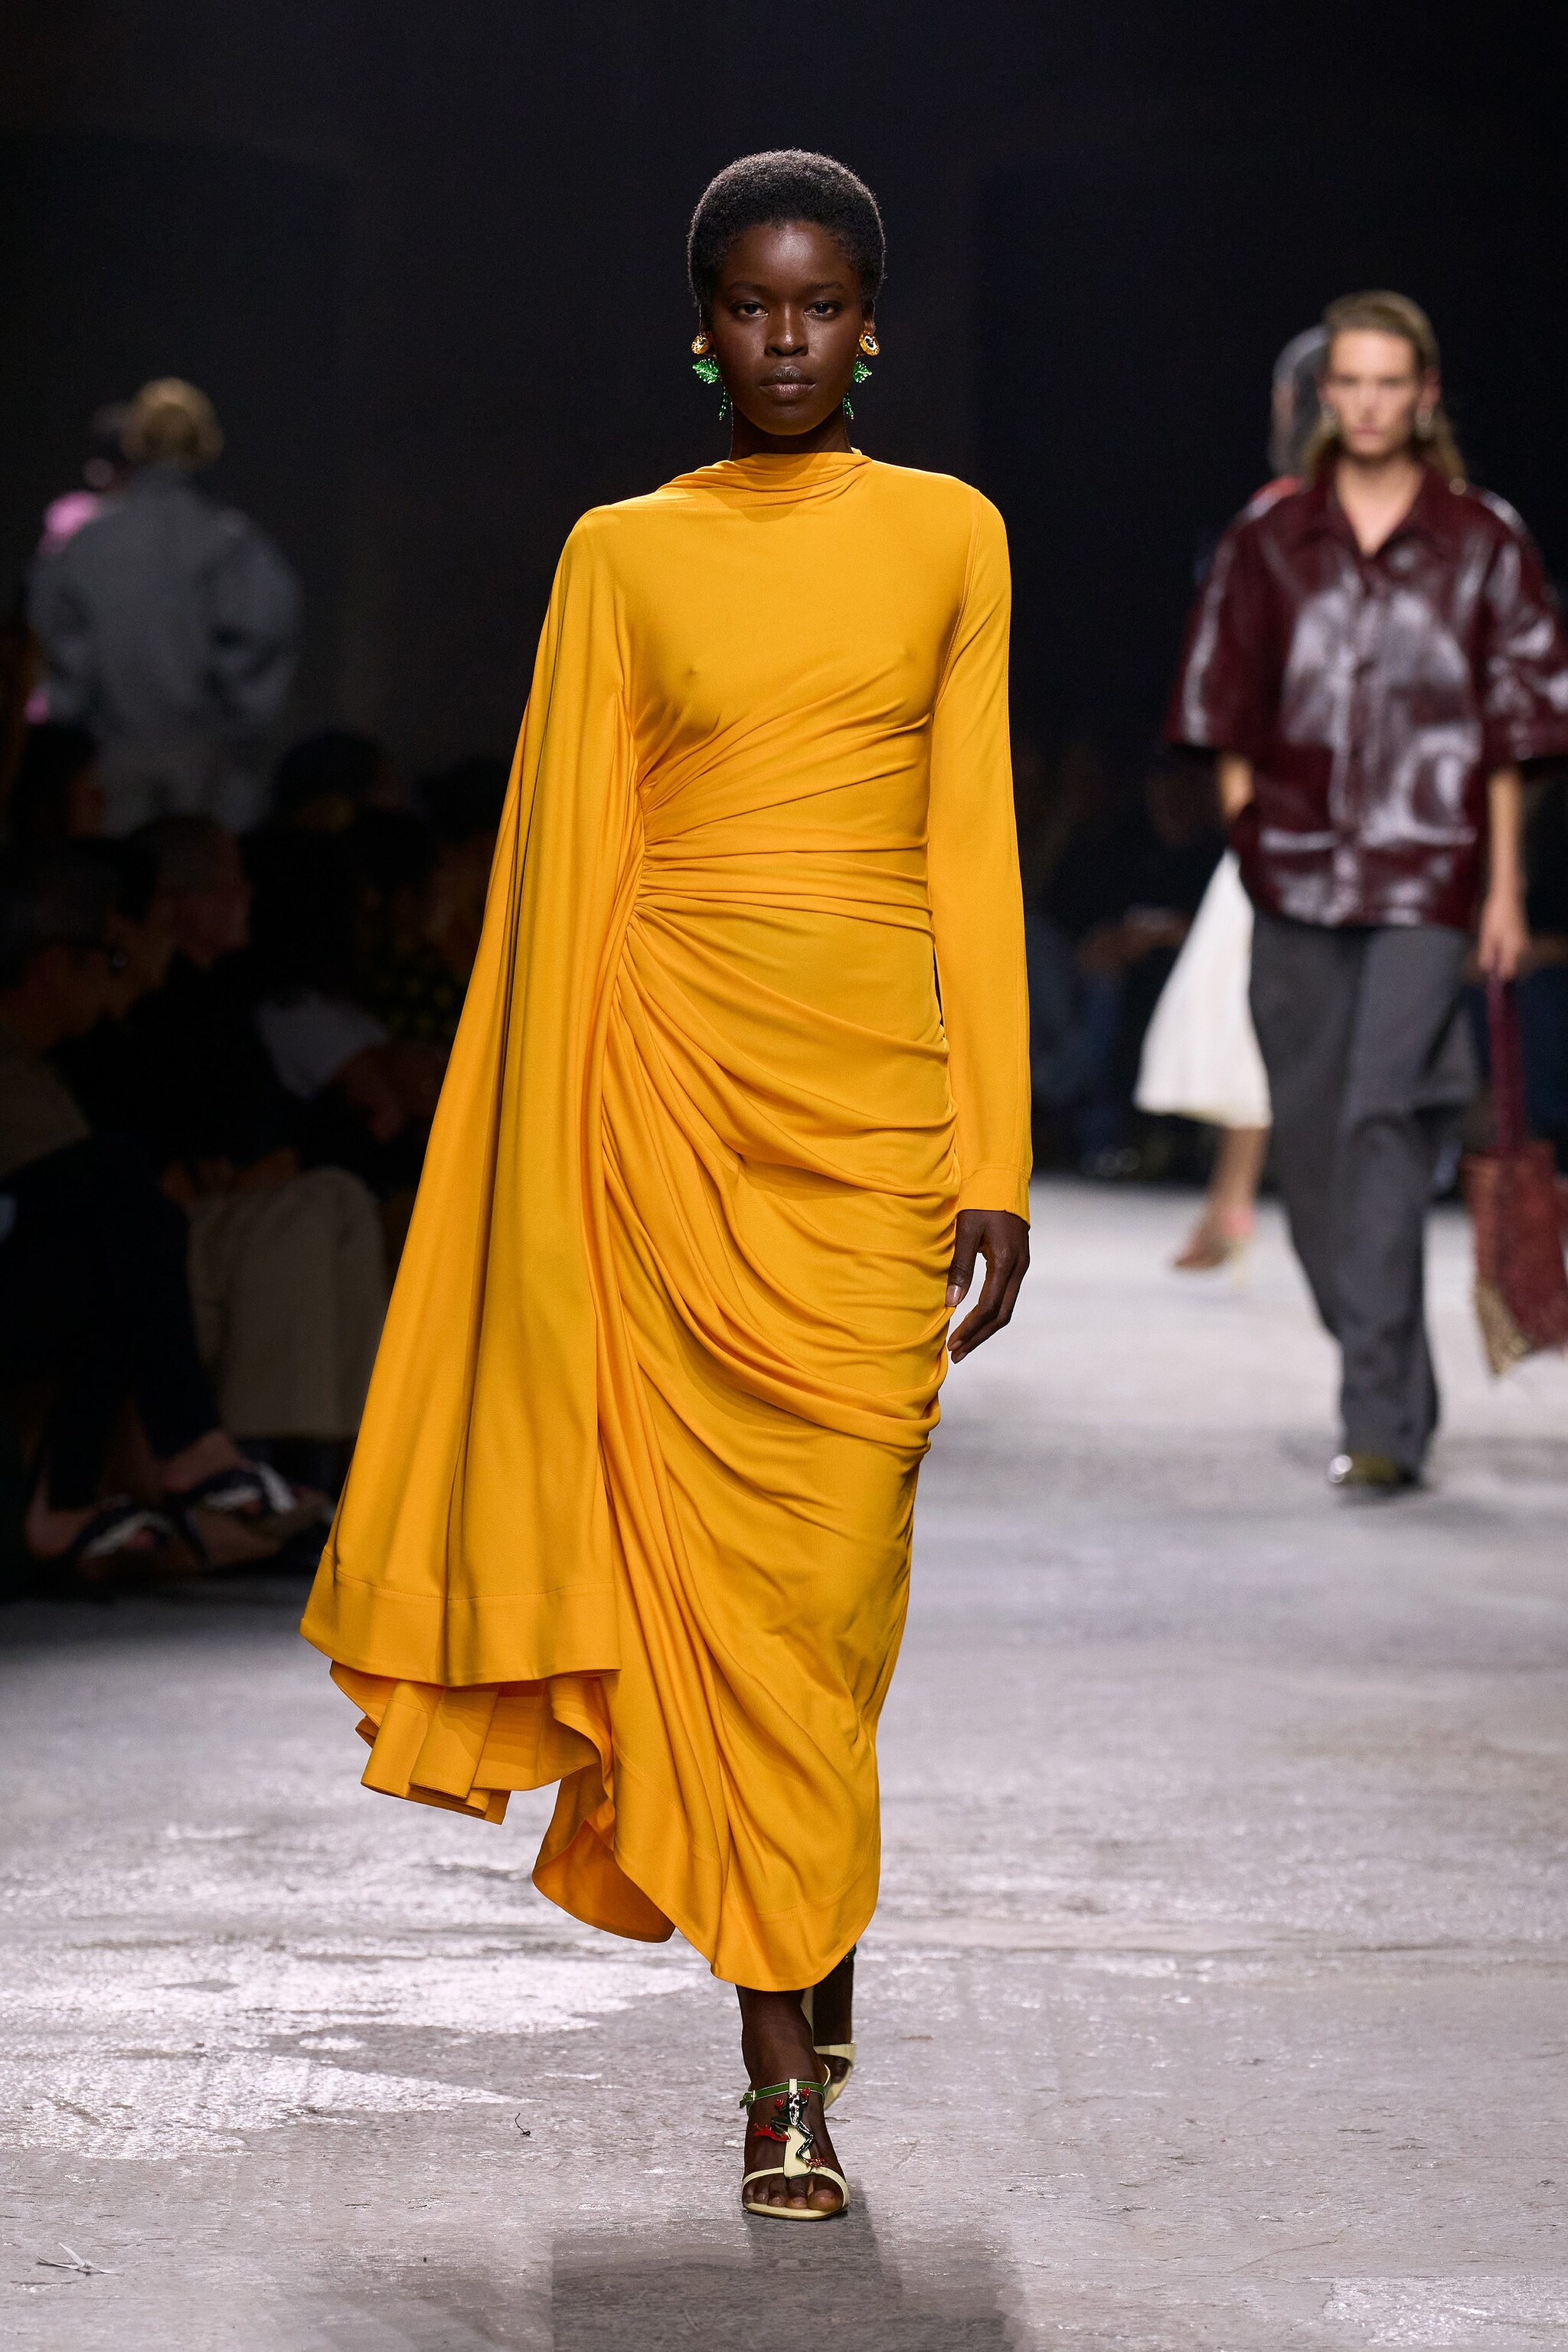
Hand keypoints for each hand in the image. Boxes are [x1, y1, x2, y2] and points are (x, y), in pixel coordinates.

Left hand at [945, 1209, 1029, 1362]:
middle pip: (1002, 1315)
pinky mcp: (1017, 1263)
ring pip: (1005, 1308)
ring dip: (984, 1329)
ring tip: (963, 1345)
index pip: (989, 1306)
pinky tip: (973, 1321)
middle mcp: (1019, 1268)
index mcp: (1007, 1261)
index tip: (952, 1343)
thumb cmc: (979, 1201)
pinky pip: (1005, 1297)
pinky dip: (989, 1314)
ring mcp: (1021, 1266)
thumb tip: (951, 1303)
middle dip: (978, 1337)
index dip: (971, 1328)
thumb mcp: (966, 1231)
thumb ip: (960, 1267)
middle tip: (956, 1354)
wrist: (1002, 1179)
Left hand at [1477, 887, 1528, 980]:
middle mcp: (1522, 947)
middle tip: (1485, 967)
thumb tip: (1486, 969)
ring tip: (1488, 956)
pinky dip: (1504, 954)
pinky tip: (1495, 949)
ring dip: (1500, 960)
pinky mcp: (1522, 938)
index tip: (1489, 983)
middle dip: (1498, 969)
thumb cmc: (1496, 914)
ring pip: (1512, 959)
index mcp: (1513, 948)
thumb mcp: (1487, 934)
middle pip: (1511, 966)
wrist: (1508, 897)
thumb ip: (1487, 952)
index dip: (1498, 979)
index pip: (1508, 971)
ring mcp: (1524, 942)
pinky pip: (1513, 952)